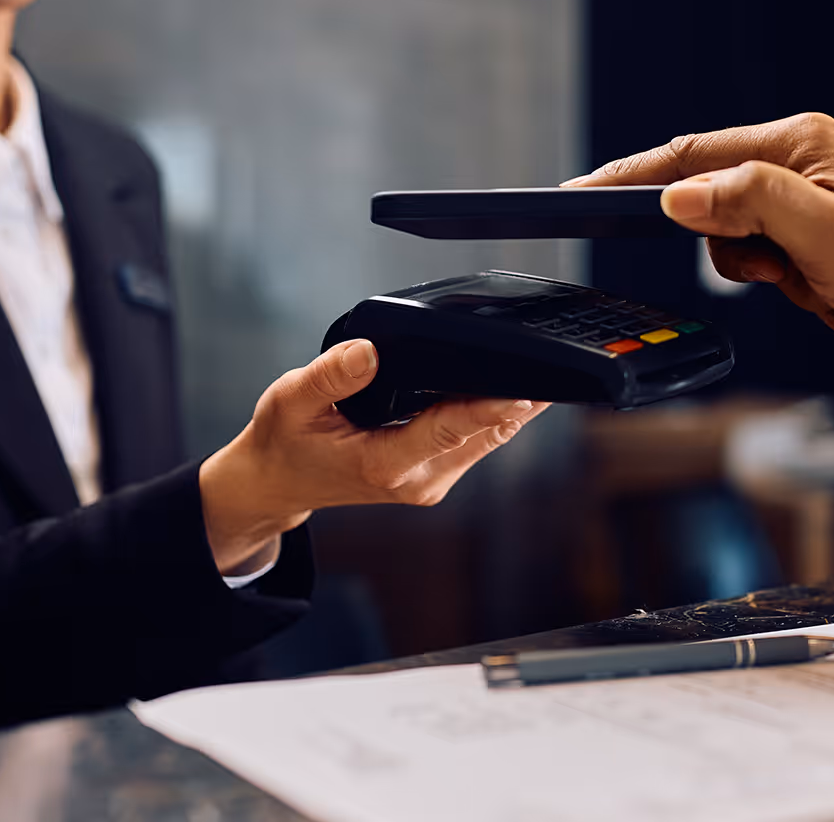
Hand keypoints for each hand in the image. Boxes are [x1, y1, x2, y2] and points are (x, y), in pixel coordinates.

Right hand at [197, 338, 548, 573]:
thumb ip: (330, 376)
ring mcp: (432, 481)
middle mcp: (417, 480)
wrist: (280, 482)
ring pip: (489, 439)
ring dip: (514, 406)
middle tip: (554, 362)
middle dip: (518, 400)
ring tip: (546, 367)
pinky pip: (478, 441)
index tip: (524, 391)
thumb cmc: (285, 441)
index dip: (489, 408)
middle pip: (484, 433)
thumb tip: (369, 351)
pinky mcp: (438, 475)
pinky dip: (495, 414)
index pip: (449, 430)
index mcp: (384, 463)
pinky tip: (511, 387)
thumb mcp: (290, 401)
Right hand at [568, 113, 833, 384]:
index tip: (580, 195)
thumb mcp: (825, 236)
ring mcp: (826, 201)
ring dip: (792, 288)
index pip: (690, 156)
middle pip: (722, 212)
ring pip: (757, 253)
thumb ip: (746, 203)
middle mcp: (810, 162)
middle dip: (752, 262)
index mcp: (799, 143)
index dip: (633, 179)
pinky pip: (795, 276)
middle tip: (798, 275)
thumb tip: (677, 194)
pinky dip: (819, 300)